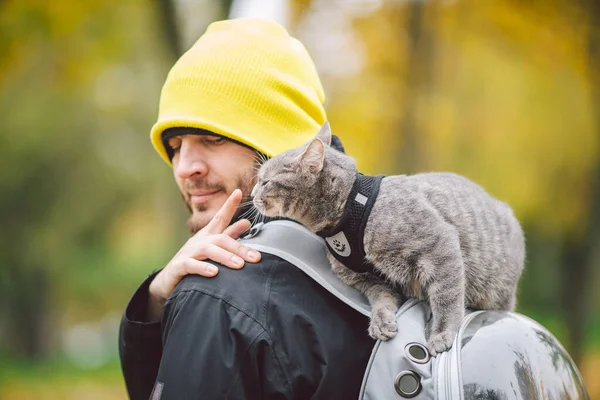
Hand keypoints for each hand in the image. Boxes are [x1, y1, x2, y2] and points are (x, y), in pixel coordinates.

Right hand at [147, 189, 260, 320]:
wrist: (168, 281)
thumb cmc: (194, 262)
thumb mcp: (213, 247)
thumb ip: (229, 235)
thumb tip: (247, 222)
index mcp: (208, 235)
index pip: (220, 218)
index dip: (229, 205)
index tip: (238, 192)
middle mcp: (198, 241)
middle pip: (220, 239)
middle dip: (239, 247)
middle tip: (256, 257)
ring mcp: (188, 253)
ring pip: (207, 250)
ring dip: (225, 257)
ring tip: (239, 265)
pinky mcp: (179, 267)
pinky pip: (190, 265)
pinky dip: (202, 268)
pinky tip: (214, 272)